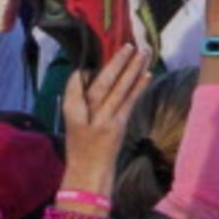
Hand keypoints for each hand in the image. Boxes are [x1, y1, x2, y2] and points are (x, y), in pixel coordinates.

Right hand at [59, 46, 150, 183]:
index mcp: (71, 109)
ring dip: (133, 69)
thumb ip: (78, 97)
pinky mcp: (119, 127)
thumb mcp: (73, 120)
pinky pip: (130, 102)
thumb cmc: (81, 146)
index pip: (77, 83)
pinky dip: (139, 87)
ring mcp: (104, 121)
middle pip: (102, 83)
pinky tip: (147, 74)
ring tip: (143, 52)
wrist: (87, 174)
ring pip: (119, 89)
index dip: (88, 67)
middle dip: (117, 62)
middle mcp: (86, 113)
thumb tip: (90, 73)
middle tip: (129, 43)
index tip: (101, 50)